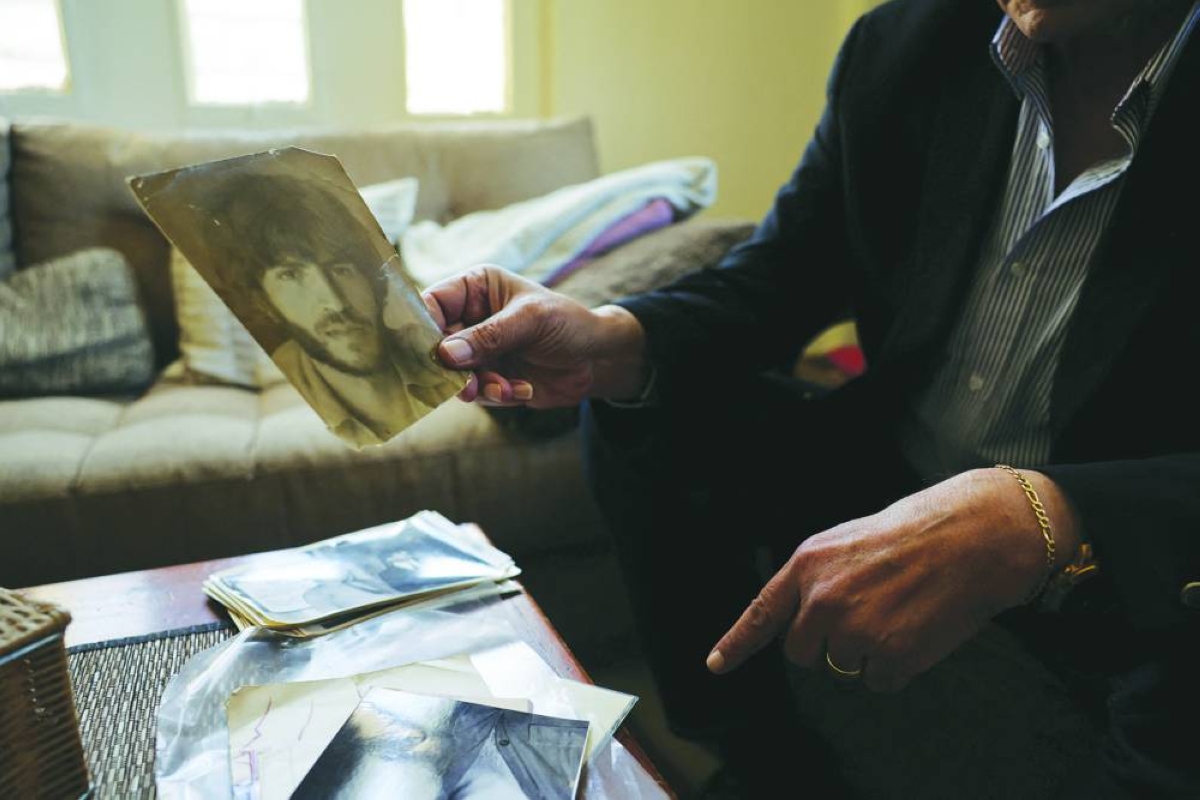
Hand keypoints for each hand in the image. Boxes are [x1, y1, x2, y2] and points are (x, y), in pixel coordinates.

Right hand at [421, 265, 649, 407]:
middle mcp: (470, 318)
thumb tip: (445, 354)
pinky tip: (522, 390)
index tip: (428, 353)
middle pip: (436, 344)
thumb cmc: (568, 323)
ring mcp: (478, 349)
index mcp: (475, 288)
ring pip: (453, 374)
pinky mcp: (488, 376)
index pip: (432, 302)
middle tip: (467, 385)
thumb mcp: (531, 321)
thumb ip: (489, 336)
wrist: (597, 359)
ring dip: (478, 386)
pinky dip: (496, 395)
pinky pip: (476, 392)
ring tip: (506, 388)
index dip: (422, 326)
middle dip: (453, 368)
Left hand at [707, 468, 1080, 691]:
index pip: (763, 613)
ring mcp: (854, 630)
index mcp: (808, 564)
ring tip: (900, 611)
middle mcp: (822, 600)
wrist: (973, 536)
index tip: (716, 665)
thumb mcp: (849, 540)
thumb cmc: (916, 532)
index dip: (737, 643)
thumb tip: (804, 618)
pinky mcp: (889, 657)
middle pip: (804, 652)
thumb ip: (818, 578)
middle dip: (829, 644)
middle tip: (869, 612)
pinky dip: (898, 668)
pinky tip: (917, 632)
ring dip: (868, 653)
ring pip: (844, 668)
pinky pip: (879, 682)